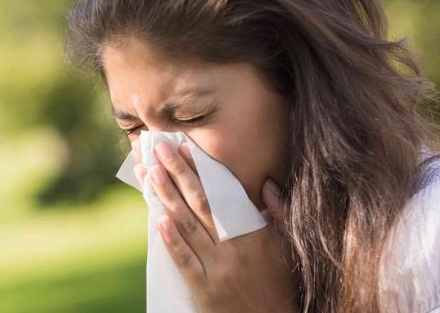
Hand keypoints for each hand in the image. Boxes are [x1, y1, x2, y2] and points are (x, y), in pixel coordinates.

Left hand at [131, 140, 297, 312]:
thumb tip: (267, 184)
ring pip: (188, 226)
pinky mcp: (204, 291)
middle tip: (158, 148)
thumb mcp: (289, 249)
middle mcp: (235, 249)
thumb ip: (280, 214)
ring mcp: (218, 270)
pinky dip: (171, 239)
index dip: (202, 170)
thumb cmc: (281, 286)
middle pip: (201, 204)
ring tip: (151, 173)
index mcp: (256, 235)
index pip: (224, 194)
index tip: (185, 148)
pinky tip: (158, 219)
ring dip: (167, 197)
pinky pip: (184, 261)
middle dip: (177, 173)